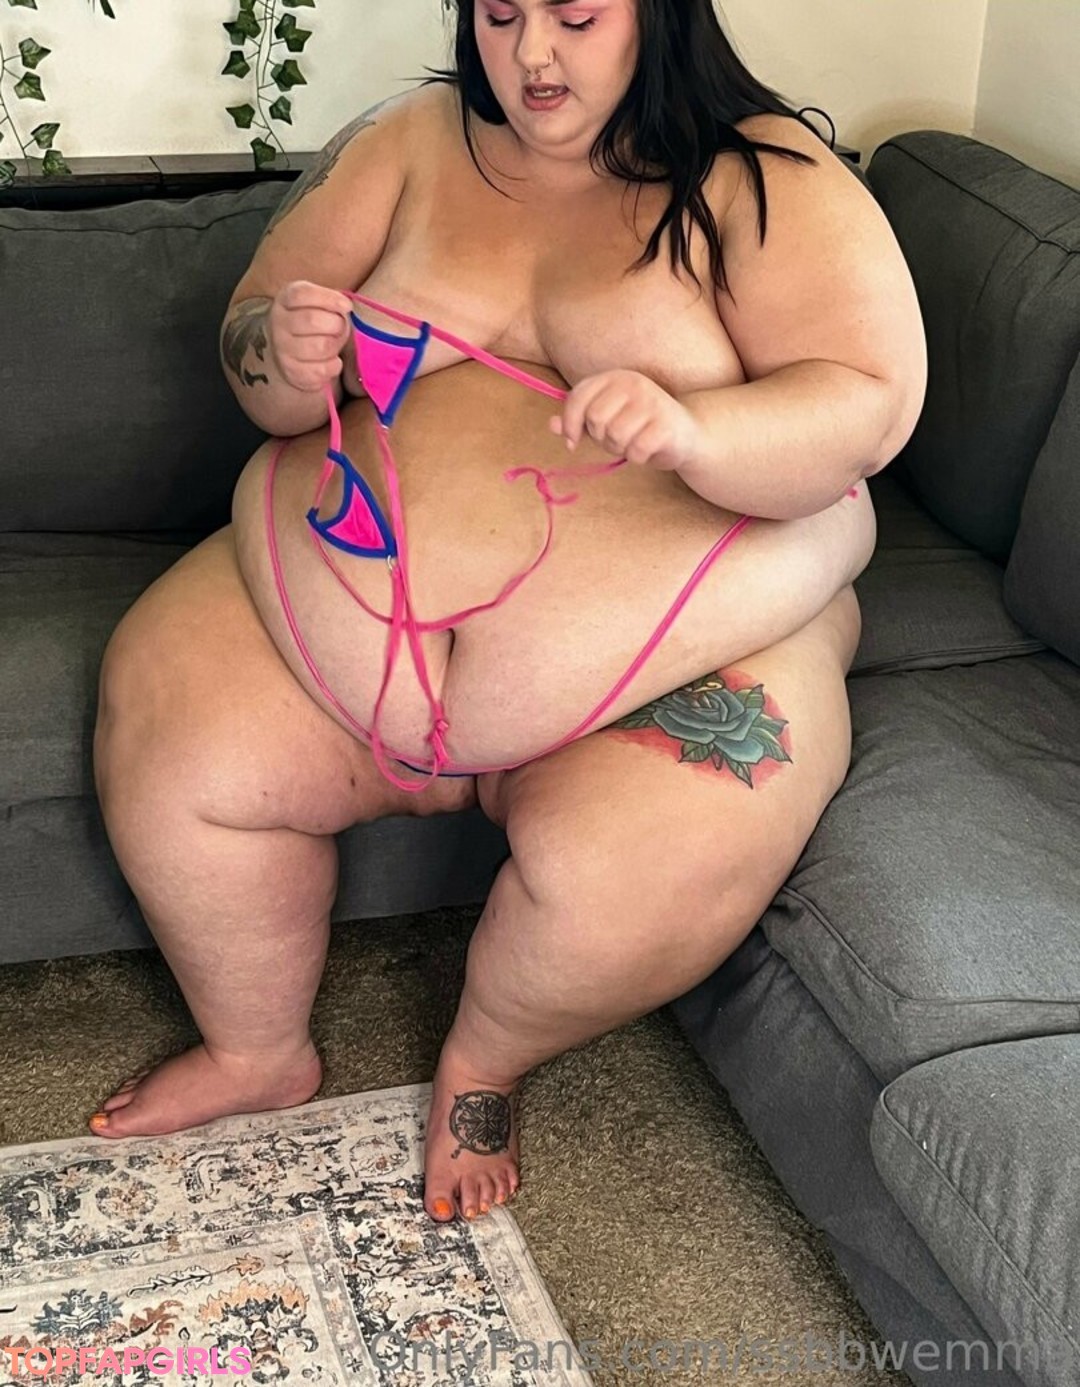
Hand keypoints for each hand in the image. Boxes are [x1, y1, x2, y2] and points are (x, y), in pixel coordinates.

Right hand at [268, 280, 353, 391]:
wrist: (286, 352)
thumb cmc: (310, 323)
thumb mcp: (315, 304)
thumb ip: (329, 302)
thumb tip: (346, 307)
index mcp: (284, 300)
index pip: (301, 294)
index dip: (328, 299)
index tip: (347, 306)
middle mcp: (279, 324)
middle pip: (313, 320)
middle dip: (336, 324)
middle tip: (340, 328)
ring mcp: (282, 350)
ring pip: (321, 346)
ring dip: (336, 345)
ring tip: (333, 344)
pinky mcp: (292, 373)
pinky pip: (323, 370)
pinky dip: (334, 365)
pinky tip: (330, 361)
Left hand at [550, 370, 700, 469]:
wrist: (686, 435)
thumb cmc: (640, 426)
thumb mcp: (607, 418)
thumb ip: (579, 420)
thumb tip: (552, 425)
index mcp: (615, 377)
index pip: (578, 398)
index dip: (570, 424)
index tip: (572, 441)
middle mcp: (633, 383)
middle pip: (595, 419)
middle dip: (601, 438)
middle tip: (617, 439)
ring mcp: (651, 402)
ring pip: (615, 436)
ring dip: (620, 449)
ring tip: (633, 442)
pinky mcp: (665, 425)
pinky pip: (635, 451)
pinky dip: (637, 457)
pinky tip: (648, 449)